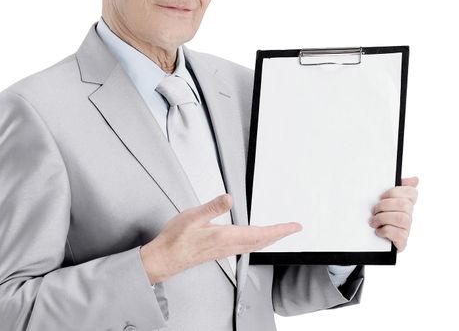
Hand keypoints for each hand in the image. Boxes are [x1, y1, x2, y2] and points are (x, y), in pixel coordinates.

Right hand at [140, 194, 301, 283]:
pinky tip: (254, 238)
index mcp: (225, 236)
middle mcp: (228, 246)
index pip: (260, 234)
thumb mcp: (192, 217)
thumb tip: (229, 198)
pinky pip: (246, 247)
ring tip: (278, 232)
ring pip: (254, 245)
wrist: (165, 258)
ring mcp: (224, 250)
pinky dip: (257, 241)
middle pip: (261, 241)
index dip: (280, 230)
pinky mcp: (220, 251)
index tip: (294, 227)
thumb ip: (212, 208)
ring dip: (270, 238)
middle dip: (279, 234)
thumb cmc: (176, 240)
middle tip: (293, 229)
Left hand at [369, 176, 418, 251]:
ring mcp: (406, 229)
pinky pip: (398, 234)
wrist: (369, 242)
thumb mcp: (382, 202)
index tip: (382, 196)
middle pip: (404, 205)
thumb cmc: (378, 219)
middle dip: (384, 206)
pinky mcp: (401, 242)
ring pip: (401, 218)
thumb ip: (394, 190)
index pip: (412, 193)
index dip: (395, 192)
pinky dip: (385, 231)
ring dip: (383, 218)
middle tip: (374, 210)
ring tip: (373, 221)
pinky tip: (378, 231)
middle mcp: (408, 216)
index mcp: (405, 204)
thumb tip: (415, 179)